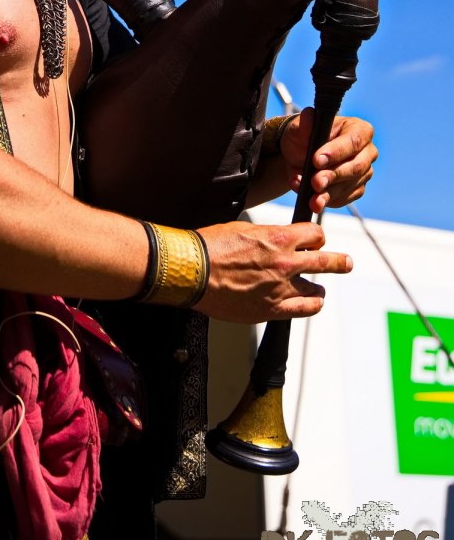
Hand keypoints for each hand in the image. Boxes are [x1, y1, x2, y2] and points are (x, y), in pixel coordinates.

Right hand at [195, 218, 351, 322]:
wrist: (193, 271)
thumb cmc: (211, 246)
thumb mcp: (242, 229)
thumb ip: (266, 237)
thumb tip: (276, 241)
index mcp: (278, 238)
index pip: (315, 234)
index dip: (315, 236)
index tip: (315, 240)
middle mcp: (285, 263)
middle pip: (326, 261)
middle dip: (339, 261)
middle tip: (346, 263)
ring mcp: (280, 289)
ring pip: (317, 289)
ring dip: (318, 288)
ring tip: (318, 289)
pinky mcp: (271, 310)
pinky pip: (304, 310)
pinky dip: (310, 305)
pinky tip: (309, 303)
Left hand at [280, 108, 376, 213]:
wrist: (298, 157)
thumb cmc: (303, 137)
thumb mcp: (299, 128)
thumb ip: (305, 124)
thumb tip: (308, 114)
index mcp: (359, 129)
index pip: (353, 141)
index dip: (336, 152)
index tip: (316, 160)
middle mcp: (367, 152)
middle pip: (356, 167)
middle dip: (333, 176)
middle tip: (315, 182)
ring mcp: (364, 172)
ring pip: (349, 186)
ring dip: (328, 193)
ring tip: (311, 198)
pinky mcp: (356, 189)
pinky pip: (344, 199)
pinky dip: (327, 200)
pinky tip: (312, 200)